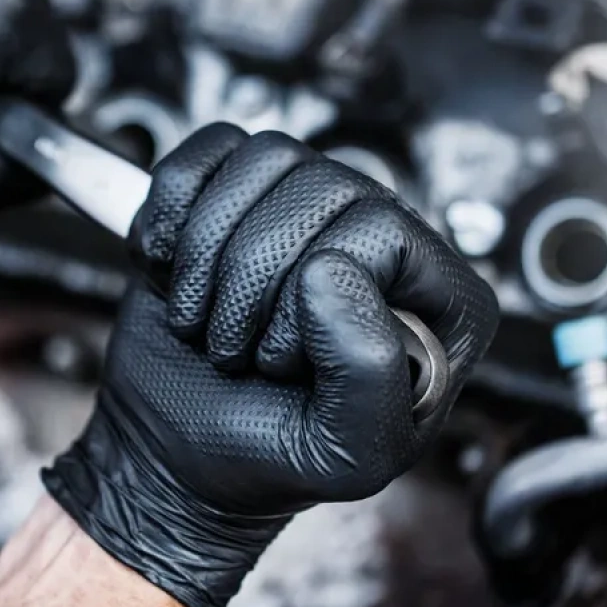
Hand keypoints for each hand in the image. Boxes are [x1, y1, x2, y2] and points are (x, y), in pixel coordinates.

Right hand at [42, 124, 498, 606]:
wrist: (177, 450)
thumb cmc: (271, 455)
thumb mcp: (346, 454)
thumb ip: (370, 375)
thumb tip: (331, 268)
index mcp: (437, 298)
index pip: (383, 229)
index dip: (314, 296)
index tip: (281, 359)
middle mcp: (378, 235)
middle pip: (319, 185)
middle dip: (249, 281)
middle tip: (233, 349)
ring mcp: (304, 206)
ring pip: (264, 156)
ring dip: (205, 252)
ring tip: (206, 315)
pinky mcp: (234, 193)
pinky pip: (205, 151)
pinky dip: (169, 215)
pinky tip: (174, 272)